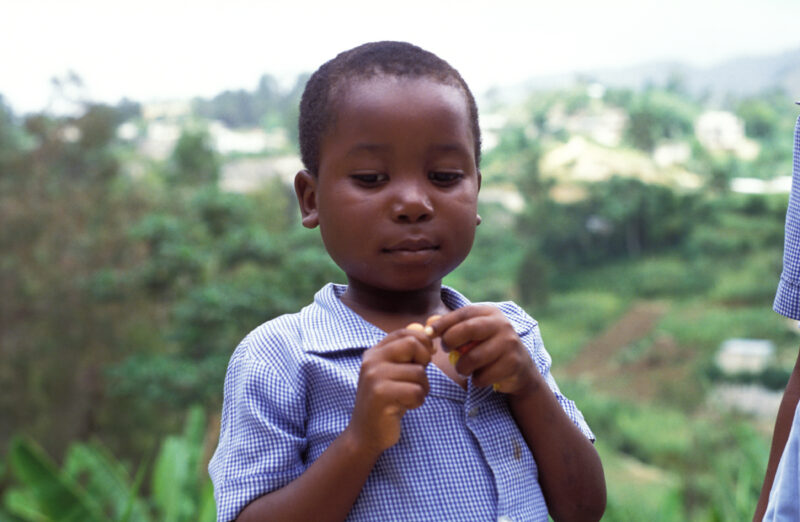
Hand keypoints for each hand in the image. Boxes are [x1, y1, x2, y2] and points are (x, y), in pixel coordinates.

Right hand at [347, 326, 433, 453]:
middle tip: (418, 378)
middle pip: (413, 344)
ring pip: (419, 372)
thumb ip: (408, 353)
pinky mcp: (381, 395)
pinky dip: (418, 401)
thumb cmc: (386, 401)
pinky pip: (416, 391)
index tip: (425, 357)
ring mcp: (374, 377)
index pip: (405, 332)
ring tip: (408, 397)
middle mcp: (371, 361)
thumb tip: (430, 331)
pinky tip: (405, 406)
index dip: (422, 342)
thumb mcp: (395, 373)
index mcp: (374, 352)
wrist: (365, 434)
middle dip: (424, 361)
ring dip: (422, 388)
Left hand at [429, 305, 539, 394]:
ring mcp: (509, 343)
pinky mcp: (513, 363)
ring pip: (473, 357)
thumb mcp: (473, 333)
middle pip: (468, 330)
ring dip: (462, 367)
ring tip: (463, 368)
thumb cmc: (488, 347)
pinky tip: (481, 377)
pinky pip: (484, 375)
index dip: (443, 323)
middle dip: (450, 341)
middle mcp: (502, 324)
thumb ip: (451, 327)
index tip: (428, 332)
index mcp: (490, 312)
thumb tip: (428, 325)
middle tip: (446, 349)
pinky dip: (477, 380)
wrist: (520, 369)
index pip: (462, 313)